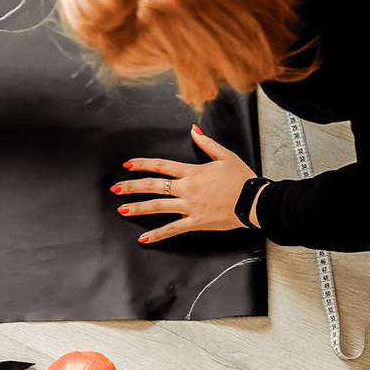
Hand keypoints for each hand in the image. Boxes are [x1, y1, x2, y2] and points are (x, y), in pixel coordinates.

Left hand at [112, 124, 256, 243]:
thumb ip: (206, 143)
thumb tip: (193, 131)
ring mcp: (190, 207)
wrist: (253, 201)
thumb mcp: (225, 156)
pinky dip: (158, 235)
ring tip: (122, 210)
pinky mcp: (196, 222)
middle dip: (132, 186)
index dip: (142, 164)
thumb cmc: (242, 180)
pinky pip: (173, 229)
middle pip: (154, 185)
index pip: (162, 165)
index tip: (128, 165)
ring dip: (138, 208)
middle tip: (116, 188)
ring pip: (158, 207)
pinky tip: (144, 238)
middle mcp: (187, 189)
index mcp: (193, 172)